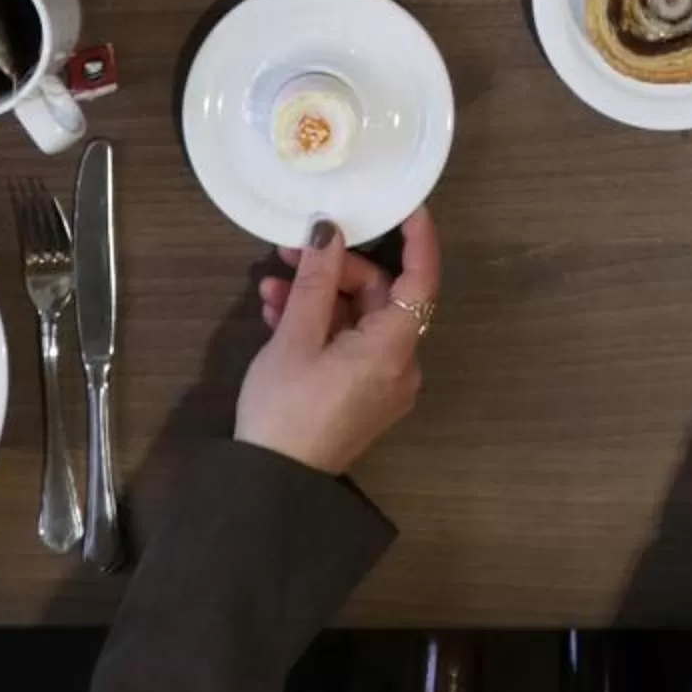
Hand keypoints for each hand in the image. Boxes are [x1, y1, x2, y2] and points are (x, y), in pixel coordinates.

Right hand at [237, 207, 440, 477]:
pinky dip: (319, 326)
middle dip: (335, 269)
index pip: (421, 279)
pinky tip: (277, 314)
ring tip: (270, 287)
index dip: (418, 239)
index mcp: (393, 348)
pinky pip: (350, 345)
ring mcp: (382, 384)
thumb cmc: (286, 408)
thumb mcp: (295, 337)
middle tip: (290, 252)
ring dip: (317, 297)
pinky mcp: (362, 396)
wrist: (273, 484)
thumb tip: (330, 231)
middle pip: (380, 297)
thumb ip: (316, 279)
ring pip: (358, 320)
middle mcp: (400, 366)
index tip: (406, 206)